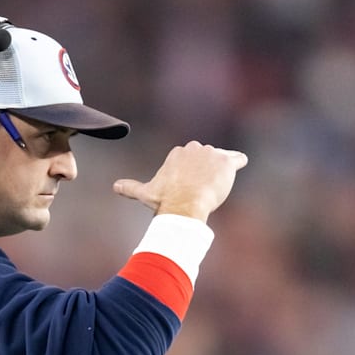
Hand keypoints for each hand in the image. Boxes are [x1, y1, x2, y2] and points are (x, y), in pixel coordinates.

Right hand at [113, 141, 247, 221]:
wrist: (184, 206)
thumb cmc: (165, 200)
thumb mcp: (146, 193)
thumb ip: (131, 187)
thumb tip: (115, 186)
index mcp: (178, 152)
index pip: (190, 160)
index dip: (191, 174)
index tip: (188, 188)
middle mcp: (195, 148)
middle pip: (205, 158)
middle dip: (205, 171)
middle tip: (201, 190)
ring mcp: (212, 154)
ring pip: (221, 159)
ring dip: (220, 172)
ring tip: (215, 188)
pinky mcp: (227, 163)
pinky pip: (238, 158)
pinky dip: (239, 162)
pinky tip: (239, 167)